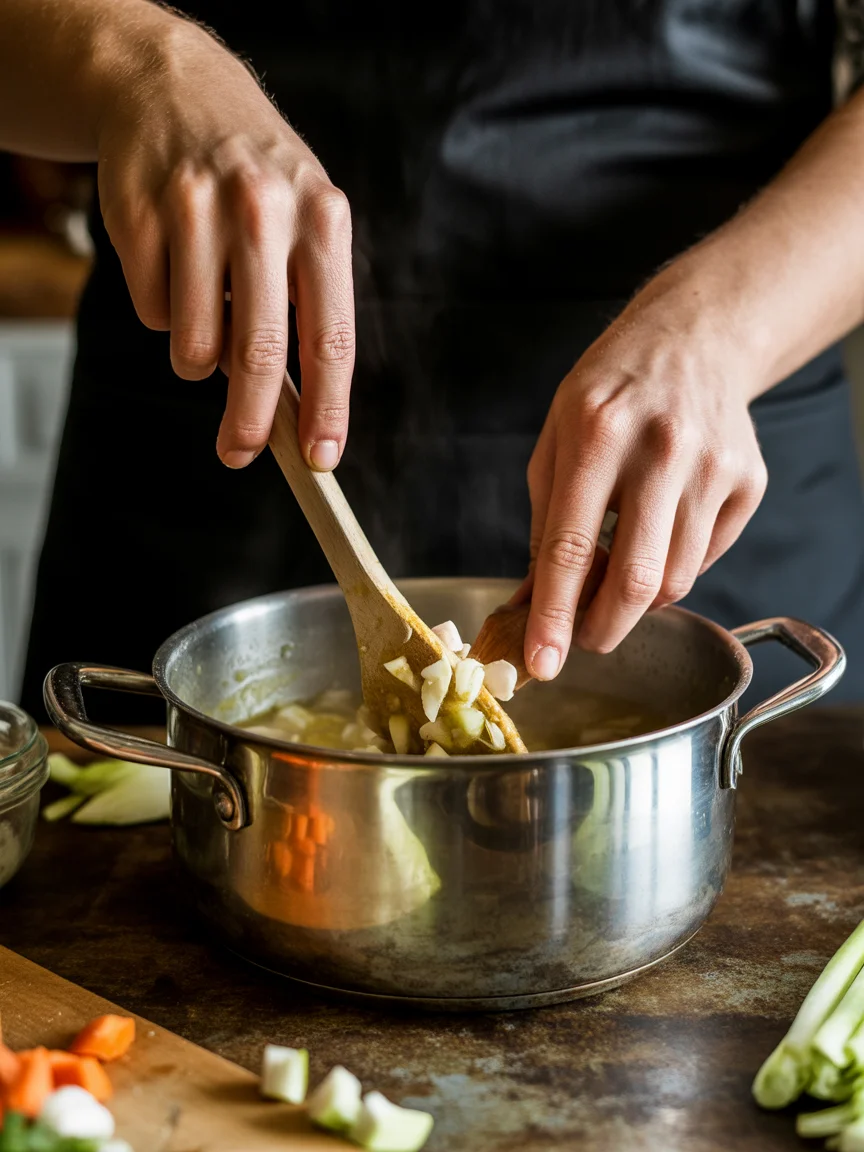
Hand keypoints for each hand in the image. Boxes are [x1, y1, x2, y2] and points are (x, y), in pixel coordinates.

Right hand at [96, 17, 353, 468]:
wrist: (176, 85)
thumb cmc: (257, 176)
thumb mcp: (307, 220)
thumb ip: (310, 306)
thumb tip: (298, 411)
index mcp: (323, 220)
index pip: (332, 337)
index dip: (327, 408)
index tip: (320, 457)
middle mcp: (264, 210)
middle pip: (259, 353)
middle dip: (250, 422)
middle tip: (239, 453)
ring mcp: (196, 209)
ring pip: (194, 344)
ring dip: (198, 356)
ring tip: (207, 314)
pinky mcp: (139, 214)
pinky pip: (153, 312)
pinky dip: (164, 310)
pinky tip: (175, 264)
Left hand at [523, 278, 768, 678]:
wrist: (695, 337)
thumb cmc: (610, 390)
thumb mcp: (556, 438)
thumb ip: (543, 523)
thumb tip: (531, 602)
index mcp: (596, 433)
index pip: (569, 547)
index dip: (552, 616)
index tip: (542, 664)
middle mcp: (660, 448)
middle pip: (636, 580)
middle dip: (603, 629)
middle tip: (585, 638)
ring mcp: (712, 465)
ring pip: (676, 580)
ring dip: (639, 600)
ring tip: (619, 572)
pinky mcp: (747, 481)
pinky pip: (707, 558)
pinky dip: (675, 566)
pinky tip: (659, 532)